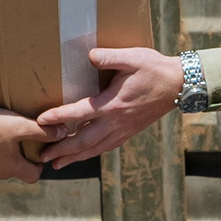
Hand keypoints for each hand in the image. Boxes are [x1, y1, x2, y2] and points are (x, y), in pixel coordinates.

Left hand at [33, 47, 185, 167]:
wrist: (180, 85)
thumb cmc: (154, 69)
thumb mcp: (133, 58)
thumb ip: (110, 57)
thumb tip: (90, 56)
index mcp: (113, 104)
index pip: (80, 113)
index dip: (59, 117)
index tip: (40, 121)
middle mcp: (116, 122)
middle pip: (84, 141)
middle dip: (62, 150)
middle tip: (43, 157)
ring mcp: (124, 129)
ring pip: (95, 148)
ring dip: (75, 157)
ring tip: (57, 164)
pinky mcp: (129, 132)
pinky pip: (106, 147)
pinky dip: (92, 153)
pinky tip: (84, 155)